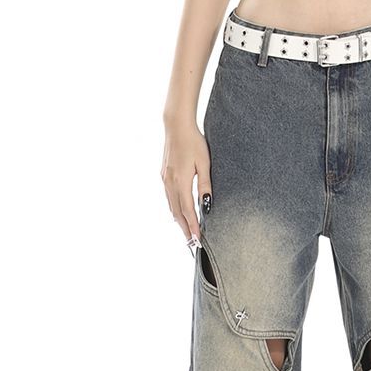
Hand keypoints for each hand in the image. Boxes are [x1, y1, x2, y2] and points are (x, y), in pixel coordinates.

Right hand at [160, 122, 211, 243]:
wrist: (176, 126)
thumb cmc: (194, 142)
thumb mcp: (204, 163)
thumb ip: (205, 185)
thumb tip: (207, 204)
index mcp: (181, 181)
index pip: (187, 210)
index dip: (193, 226)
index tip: (197, 240)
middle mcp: (170, 183)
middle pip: (177, 213)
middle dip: (185, 229)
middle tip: (192, 244)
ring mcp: (165, 179)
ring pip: (171, 207)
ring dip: (179, 221)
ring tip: (187, 233)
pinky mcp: (163, 175)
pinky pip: (169, 198)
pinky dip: (174, 209)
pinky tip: (178, 215)